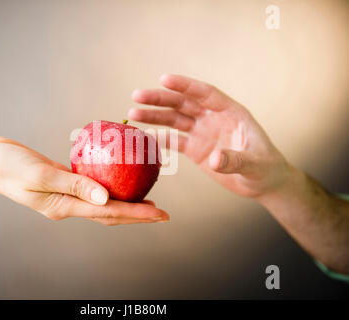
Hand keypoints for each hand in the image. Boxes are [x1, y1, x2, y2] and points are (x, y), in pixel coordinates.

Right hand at [0, 137, 168, 225]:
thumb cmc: (8, 166)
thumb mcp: (40, 174)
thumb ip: (74, 185)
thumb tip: (105, 198)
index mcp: (64, 207)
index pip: (108, 213)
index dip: (137, 214)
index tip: (160, 214)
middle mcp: (68, 205)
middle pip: (110, 213)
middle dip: (137, 215)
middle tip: (162, 213)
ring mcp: (65, 195)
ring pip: (102, 202)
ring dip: (125, 203)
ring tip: (147, 201)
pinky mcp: (62, 183)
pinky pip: (91, 186)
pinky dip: (108, 186)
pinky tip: (118, 177)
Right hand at [128, 74, 289, 197]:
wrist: (262, 182)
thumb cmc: (264, 169)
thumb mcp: (254, 165)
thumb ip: (236, 160)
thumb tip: (215, 159)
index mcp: (230, 112)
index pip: (204, 93)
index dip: (185, 85)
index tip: (164, 79)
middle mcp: (212, 118)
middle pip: (183, 103)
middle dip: (160, 99)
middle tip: (137, 95)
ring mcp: (202, 132)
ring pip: (174, 119)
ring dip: (154, 116)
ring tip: (132, 113)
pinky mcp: (195, 149)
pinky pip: (174, 140)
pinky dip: (159, 137)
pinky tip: (143, 135)